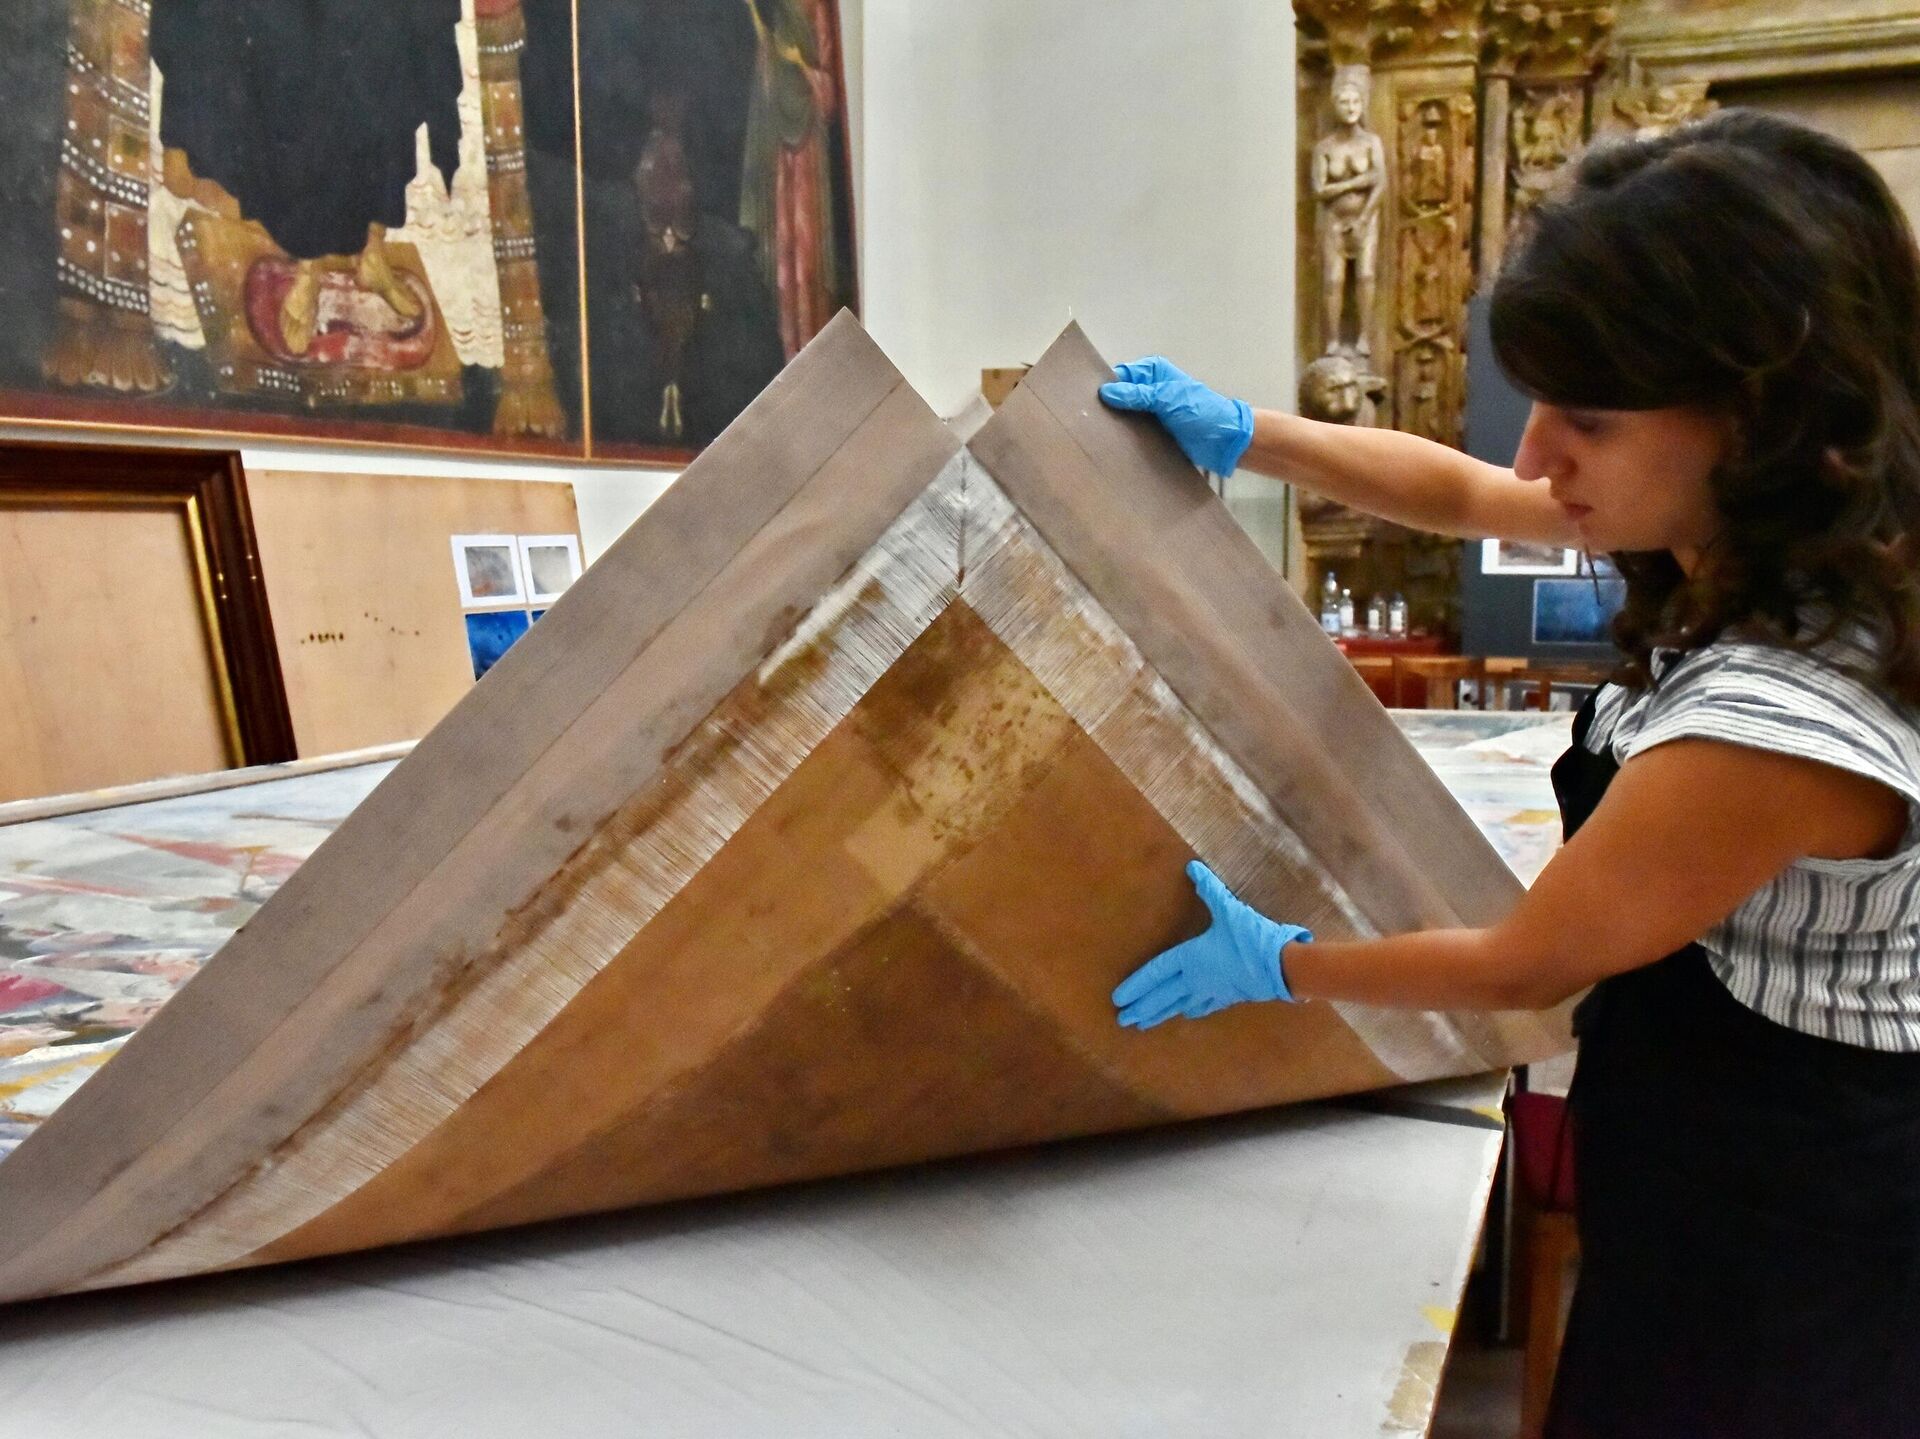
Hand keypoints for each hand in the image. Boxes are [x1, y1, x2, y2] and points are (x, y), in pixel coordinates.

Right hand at [1098, 357, 1254, 476]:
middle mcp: (1148, 389)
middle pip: (1118, 396)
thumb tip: (1104, 393)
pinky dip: (1123, 437)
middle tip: (1085, 421)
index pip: (1119, 375)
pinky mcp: (1152, 432)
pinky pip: (1131, 432)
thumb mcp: (1167, 399)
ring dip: (1113, 424)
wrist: (1225, 440)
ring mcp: (1150, 411)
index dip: (1104, 386)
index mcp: (1153, 372)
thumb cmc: (1200, 412)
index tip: (1085, 401)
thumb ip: (1136, 395)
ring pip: (1123, 415)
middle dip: (1106, 407)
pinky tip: (1109, 445)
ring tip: (1093, 436)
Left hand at [1113, 862, 1312, 1029]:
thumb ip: (1209, 889)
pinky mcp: (1228, 996)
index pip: (1156, 973)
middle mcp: (1196, 978)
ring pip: (1179, 1005)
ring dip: (1160, 1014)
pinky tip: (1186, 1014)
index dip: (1136, 985)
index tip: (1119, 999)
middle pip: (1162, 996)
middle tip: (1123, 1019)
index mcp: (1190, 958)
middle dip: (1142, 1007)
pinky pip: (1203, 1006)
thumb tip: (1192, 868)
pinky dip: (1191, 1010)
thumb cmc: (1251, 938)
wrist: (1281, 967)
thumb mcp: (1228, 910)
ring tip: (1143, 1025)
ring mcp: (1211, 990)